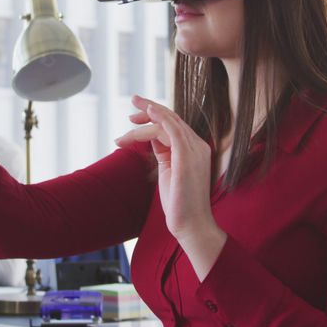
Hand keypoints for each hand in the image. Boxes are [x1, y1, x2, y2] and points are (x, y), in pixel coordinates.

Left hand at [116, 96, 226, 278]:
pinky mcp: (186, 156)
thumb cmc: (180, 204)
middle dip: (150, 107)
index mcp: (195, 150)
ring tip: (127, 123)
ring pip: (168, 122)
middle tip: (132, 101)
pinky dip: (159, 117)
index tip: (136, 116)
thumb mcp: (169, 171)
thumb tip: (151, 138)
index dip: (155, 116)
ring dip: (146, 117)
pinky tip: (146, 113)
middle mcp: (198, 146)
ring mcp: (194, 150)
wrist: (192, 225)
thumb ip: (164, 152)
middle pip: (172, 118)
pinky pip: (172, 129)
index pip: (174, 124)